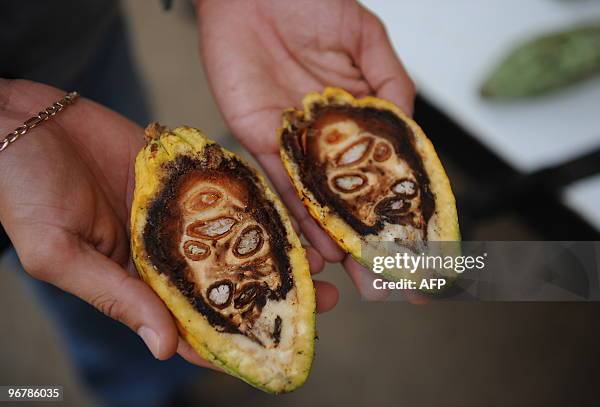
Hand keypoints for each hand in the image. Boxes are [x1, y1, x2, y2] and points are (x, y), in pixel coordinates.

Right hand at [0, 79, 334, 369]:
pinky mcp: (180, 173)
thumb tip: (163, 347)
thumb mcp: (60, 252)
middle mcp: (163, 249)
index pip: (190, 321)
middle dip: (272, 293)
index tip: (276, 345)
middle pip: (227, 280)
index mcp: (135, 279)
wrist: (16, 120)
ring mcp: (175, 210)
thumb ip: (115, 296)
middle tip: (322, 300)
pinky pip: (226, 188)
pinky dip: (257, 201)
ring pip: (234, 236)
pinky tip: (292, 212)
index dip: (232, 338)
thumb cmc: (21, 192)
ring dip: (276, 249)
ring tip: (322, 260)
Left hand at [196, 0, 415, 294]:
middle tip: (387, 279)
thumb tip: (408, 130)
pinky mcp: (260, 139)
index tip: (424, 242)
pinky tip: (316, 245)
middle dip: (369, 238)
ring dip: (335, 239)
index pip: (388, 167)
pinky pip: (279, 183)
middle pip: (353, 196)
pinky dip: (297, 215)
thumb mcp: (365, 37)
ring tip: (354, 276)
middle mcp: (329, 137)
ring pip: (318, 200)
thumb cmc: (309, 0)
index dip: (406, 204)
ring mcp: (296, 143)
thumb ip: (389, 83)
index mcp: (360, 114)